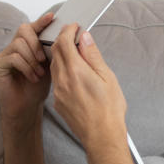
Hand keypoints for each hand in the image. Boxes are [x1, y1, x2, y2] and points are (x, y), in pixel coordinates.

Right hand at [0, 13, 53, 124]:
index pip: (33, 27)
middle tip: (44, 59)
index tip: (52, 17)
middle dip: (37, 43)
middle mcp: (14, 46)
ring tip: (39, 73)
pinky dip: (26, 67)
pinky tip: (32, 77)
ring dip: (32, 59)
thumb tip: (66, 37)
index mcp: (28, 45)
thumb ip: (54, 51)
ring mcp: (4, 55)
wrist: (28, 106)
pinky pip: (13, 57)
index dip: (42, 21)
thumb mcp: (51, 66)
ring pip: (19, 44)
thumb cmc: (39, 87)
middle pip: (24, 30)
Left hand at [49, 24, 127, 147]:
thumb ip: (93, 55)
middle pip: (55, 52)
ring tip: (76, 55)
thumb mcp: (107, 77)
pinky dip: (62, 71)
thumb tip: (85, 38)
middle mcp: (63, 80)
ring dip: (62, 56)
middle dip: (63, 40)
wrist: (102, 136)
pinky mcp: (58, 101)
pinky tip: (74, 74)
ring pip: (54, 66)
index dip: (68, 30)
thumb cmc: (109, 110)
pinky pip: (56, 80)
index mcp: (76, 71)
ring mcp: (58, 91)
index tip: (75, 27)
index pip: (63, 42)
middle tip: (75, 37)